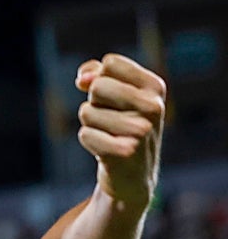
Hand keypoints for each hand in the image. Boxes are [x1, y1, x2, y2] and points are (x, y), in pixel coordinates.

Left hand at [74, 53, 165, 209]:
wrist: (132, 174)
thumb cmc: (119, 126)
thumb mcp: (114, 95)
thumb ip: (96, 74)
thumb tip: (83, 79)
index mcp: (155, 86)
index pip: (110, 63)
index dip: (98, 79)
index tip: (109, 96)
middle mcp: (153, 106)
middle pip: (97, 86)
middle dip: (94, 103)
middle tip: (109, 120)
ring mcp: (142, 130)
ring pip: (87, 112)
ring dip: (90, 125)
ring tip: (109, 136)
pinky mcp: (125, 152)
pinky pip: (85, 135)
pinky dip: (89, 142)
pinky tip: (105, 151)